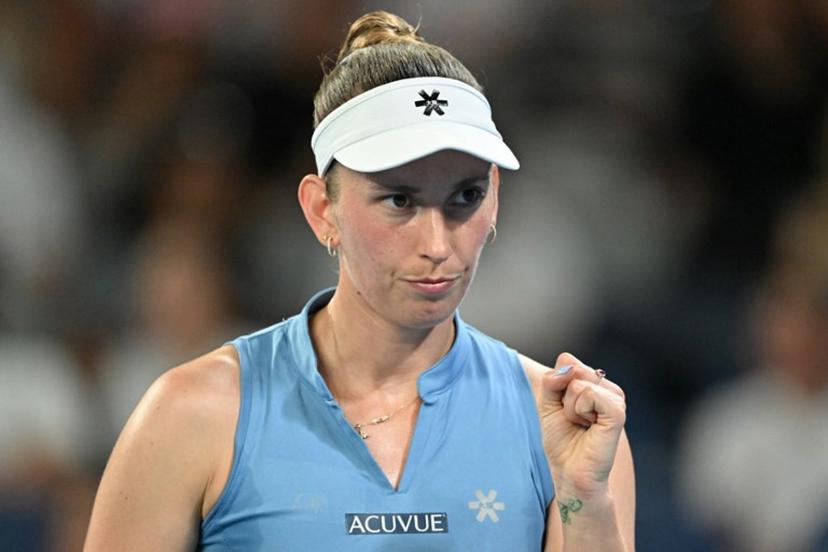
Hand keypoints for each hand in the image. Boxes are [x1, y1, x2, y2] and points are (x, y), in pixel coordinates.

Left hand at [540, 353, 626, 497]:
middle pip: (572, 368)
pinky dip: (579, 411)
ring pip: (578, 383)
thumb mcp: (547, 404)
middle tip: (573, 419)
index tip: (562, 408)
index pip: (567, 361)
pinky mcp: (618, 412)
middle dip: (561, 397)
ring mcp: (615, 399)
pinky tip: (588, 426)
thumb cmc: (561, 440)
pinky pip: (589, 393)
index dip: (555, 384)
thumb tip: (567, 368)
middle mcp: (608, 388)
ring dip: (570, 407)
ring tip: (581, 425)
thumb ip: (552, 380)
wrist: (569, 471)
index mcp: (594, 383)